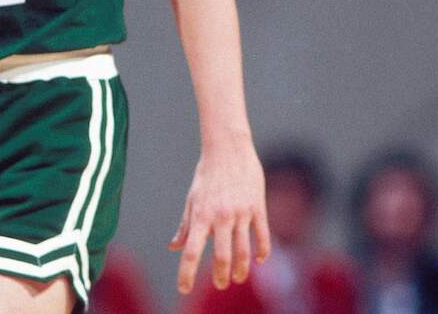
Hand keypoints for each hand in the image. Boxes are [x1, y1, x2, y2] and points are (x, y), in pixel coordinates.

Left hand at [169, 137, 269, 293]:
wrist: (228, 148)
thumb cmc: (207, 175)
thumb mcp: (192, 199)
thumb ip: (186, 226)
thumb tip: (174, 247)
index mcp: (201, 215)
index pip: (192, 251)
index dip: (187, 273)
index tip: (183, 289)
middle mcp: (221, 216)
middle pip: (222, 257)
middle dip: (221, 276)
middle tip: (220, 285)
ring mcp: (241, 212)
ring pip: (244, 251)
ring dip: (241, 270)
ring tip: (237, 278)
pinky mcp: (257, 207)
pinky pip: (262, 236)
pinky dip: (262, 252)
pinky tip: (259, 261)